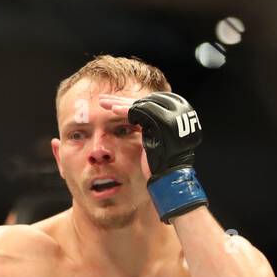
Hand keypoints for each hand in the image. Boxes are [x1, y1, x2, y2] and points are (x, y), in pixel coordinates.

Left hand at [102, 91, 207, 221]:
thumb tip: (130, 115)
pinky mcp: (161, 123)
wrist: (168, 176)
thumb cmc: (158, 163)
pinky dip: (125, 110)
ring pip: (140, 105)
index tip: (111, 104)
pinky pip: (141, 112)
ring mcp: (169, 117)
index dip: (126, 103)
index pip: (146, 104)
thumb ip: (146, 126)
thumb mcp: (151, 140)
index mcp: (172, 116)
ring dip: (119, 103)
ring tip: (102, 103)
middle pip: (142, 101)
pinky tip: (112, 110)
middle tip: (102, 100)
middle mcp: (174, 113)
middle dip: (120, 100)